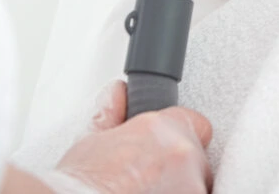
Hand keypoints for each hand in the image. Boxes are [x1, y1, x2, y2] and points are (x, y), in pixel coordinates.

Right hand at [38, 81, 212, 193]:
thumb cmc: (81, 184)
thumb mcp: (91, 141)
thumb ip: (113, 116)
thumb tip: (117, 94)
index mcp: (162, 129)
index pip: (196, 123)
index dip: (181, 138)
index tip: (168, 151)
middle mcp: (182, 155)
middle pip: (197, 159)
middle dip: (178, 169)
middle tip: (149, 180)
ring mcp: (190, 186)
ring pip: (197, 185)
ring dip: (178, 188)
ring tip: (145, 192)